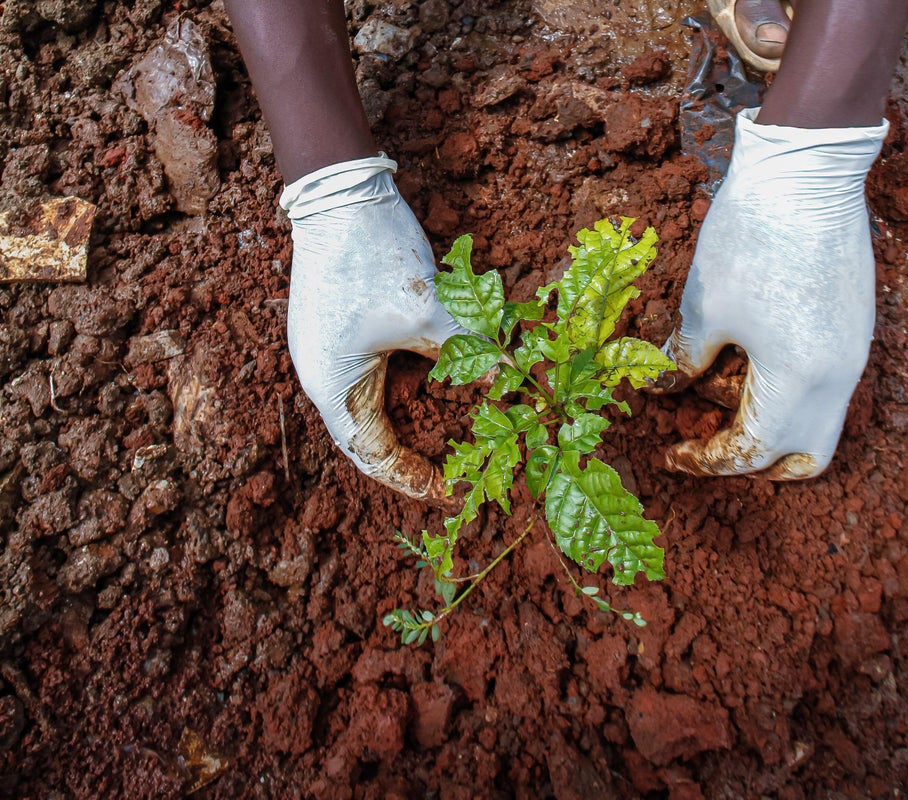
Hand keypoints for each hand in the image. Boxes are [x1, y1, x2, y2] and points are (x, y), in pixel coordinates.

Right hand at [282, 155, 465, 502]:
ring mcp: (328, 351)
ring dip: (410, 425)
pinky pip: (373, 377)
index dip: (414, 480)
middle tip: (456, 475)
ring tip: (450, 441)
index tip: (453, 493)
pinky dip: (405, 391)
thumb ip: (474, 352)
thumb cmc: (374, 254)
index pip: (374, 455)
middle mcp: (324, 376)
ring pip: (373, 407)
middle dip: (413, 459)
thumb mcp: (430, 312)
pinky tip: (437, 389)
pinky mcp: (341, 329)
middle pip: (370, 437)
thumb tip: (523, 385)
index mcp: (333, 386)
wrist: (339, 188)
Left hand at [659, 109, 887, 478]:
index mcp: (798, 383)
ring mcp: (854, 349)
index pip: (754, 451)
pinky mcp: (855, 322)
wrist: (806, 168)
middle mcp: (838, 378)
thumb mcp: (704, 305)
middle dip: (758, 461)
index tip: (675, 453)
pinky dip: (786, 383)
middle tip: (713, 440)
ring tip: (721, 369)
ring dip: (768, 414)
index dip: (708, 459)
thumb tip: (663, 388)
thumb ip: (684, 359)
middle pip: (807, 456)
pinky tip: (748, 345)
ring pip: (816, 416)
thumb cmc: (751, 238)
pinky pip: (825, 379)